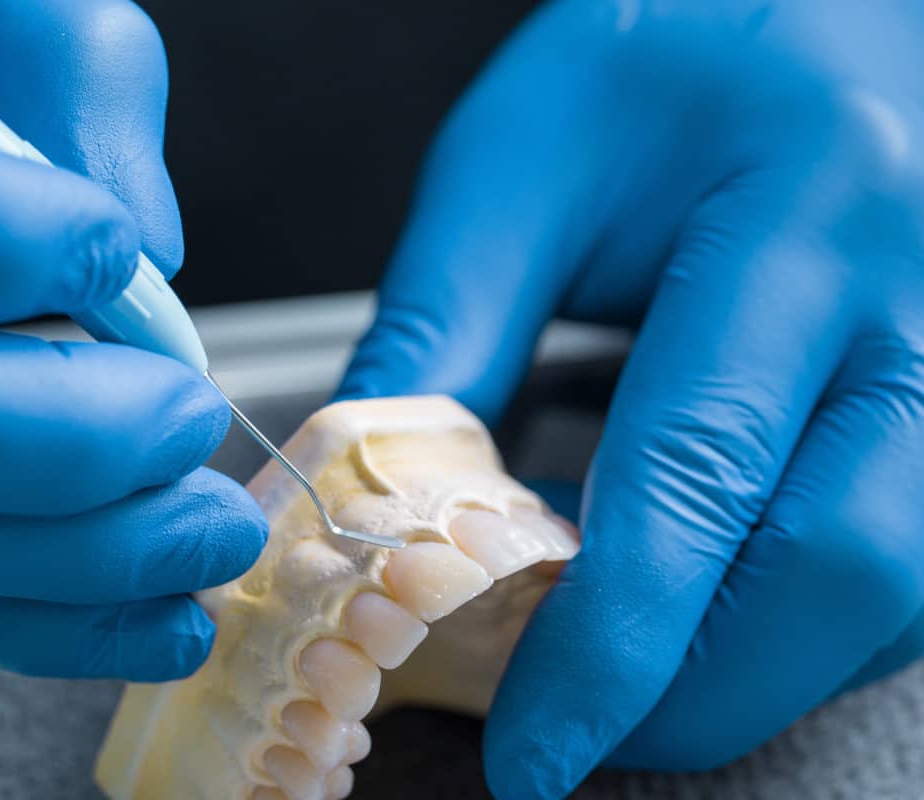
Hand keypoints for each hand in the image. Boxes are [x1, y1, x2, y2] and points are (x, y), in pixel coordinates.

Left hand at [341, 0, 923, 793]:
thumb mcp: (524, 159)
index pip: (700, 474)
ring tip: (623, 673)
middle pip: (846, 573)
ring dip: (751, 671)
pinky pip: (914, 562)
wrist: (819, 1)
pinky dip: (796, 622)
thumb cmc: (671, 46)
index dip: (608, 643)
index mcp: (800, 213)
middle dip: (695, 692)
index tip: (528, 750)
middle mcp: (923, 299)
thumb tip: (375, 498)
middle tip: (568, 733)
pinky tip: (709, 604)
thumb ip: (448, 329)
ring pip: (899, 595)